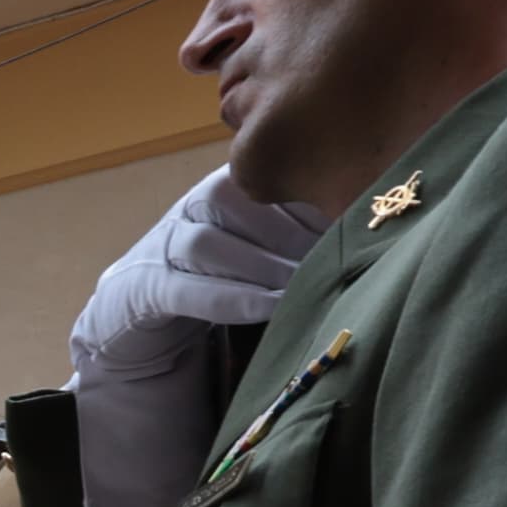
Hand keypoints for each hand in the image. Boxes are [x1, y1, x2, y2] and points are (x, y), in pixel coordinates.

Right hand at [67, 171, 330, 506]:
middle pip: (237, 196)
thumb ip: (302, 245)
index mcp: (224, 192)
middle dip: (289, 226)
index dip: (309, 193)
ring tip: (305, 283)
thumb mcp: (262, 261)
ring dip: (260, 261)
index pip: (267, 175)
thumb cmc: (217, 295)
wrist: (131, 332)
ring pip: (206, 238)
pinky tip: (270, 306)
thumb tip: (375, 240)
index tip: (355, 215)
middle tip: (339, 251)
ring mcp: (158, 248)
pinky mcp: (138, 292)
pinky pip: (182, 288)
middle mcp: (188, 211)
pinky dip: (229, 295)